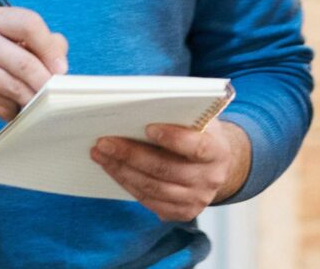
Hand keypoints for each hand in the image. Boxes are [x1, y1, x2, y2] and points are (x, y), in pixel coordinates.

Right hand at [0, 7, 68, 136]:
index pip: (29, 23)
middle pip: (24, 61)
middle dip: (45, 81)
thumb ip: (33, 43)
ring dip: (30, 99)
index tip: (60, 67)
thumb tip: (60, 56)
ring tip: (33, 103)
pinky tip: (9, 110)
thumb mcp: (0, 43)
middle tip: (53, 92)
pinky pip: (1, 105)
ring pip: (14, 87)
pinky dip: (11, 111)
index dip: (49, 47)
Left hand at [90, 120, 251, 221]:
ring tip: (101, 154)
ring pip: (153, 188)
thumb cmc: (201, 134)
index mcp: (218, 151)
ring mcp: (197, 199)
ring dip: (122, 171)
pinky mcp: (183, 213)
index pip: (196, 147)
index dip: (173, 138)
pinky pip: (150, 202)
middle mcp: (210, 179)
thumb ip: (180, 116)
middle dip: (131, 155)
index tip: (148, 127)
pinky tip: (113, 170)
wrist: (217, 165)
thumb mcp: (200, 120)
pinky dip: (128, 184)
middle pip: (166, 169)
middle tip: (105, 142)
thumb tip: (141, 108)